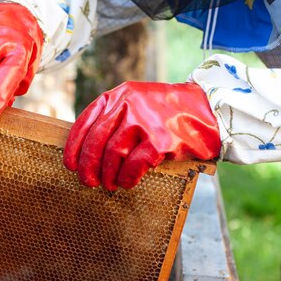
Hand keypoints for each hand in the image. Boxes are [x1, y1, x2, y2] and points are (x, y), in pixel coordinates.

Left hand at [63, 82, 220, 190]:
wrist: (210, 109)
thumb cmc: (168, 113)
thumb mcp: (136, 104)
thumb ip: (114, 119)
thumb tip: (87, 152)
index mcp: (117, 95)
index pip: (85, 122)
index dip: (73, 147)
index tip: (70, 165)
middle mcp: (127, 104)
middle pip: (96, 141)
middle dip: (88, 166)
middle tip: (88, 182)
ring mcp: (144, 120)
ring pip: (112, 154)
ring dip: (107, 175)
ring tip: (109, 184)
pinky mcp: (160, 139)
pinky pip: (134, 165)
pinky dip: (127, 178)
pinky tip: (127, 183)